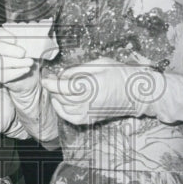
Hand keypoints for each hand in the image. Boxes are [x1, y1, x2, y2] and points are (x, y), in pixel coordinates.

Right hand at [0, 22, 57, 84]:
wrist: (32, 77)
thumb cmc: (32, 57)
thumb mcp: (38, 44)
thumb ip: (41, 33)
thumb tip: (49, 21)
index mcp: (5, 40)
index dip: (4, 34)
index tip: (15, 38)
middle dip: (9, 49)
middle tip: (23, 53)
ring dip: (16, 62)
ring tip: (31, 62)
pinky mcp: (2, 76)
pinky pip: (4, 74)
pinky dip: (17, 72)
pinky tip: (27, 70)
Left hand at [41, 60, 163, 124]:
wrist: (137, 93)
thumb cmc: (121, 75)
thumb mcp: (100, 64)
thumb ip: (78, 70)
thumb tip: (62, 75)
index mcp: (90, 87)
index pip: (62, 87)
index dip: (50, 83)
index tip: (45, 78)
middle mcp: (87, 103)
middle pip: (61, 97)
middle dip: (53, 89)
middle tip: (52, 80)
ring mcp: (89, 113)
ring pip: (63, 108)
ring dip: (57, 98)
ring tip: (57, 89)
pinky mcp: (90, 119)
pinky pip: (70, 117)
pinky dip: (62, 110)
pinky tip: (61, 102)